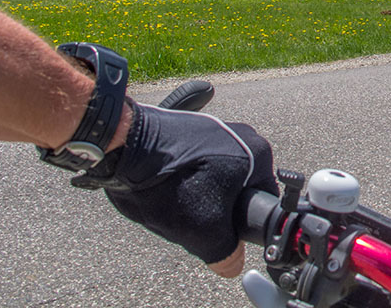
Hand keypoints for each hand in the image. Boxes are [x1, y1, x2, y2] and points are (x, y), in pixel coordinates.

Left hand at [98, 101, 277, 276]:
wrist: (126, 146)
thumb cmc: (168, 179)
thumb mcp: (204, 231)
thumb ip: (226, 254)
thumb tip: (231, 262)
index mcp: (258, 154)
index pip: (264, 200)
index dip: (244, 222)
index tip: (224, 229)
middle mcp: (242, 135)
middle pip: (240, 189)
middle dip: (220, 208)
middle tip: (198, 216)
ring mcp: (216, 129)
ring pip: (217, 178)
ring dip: (201, 194)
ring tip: (178, 199)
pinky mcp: (192, 128)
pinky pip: (198, 164)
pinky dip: (186, 178)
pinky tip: (169, 187)